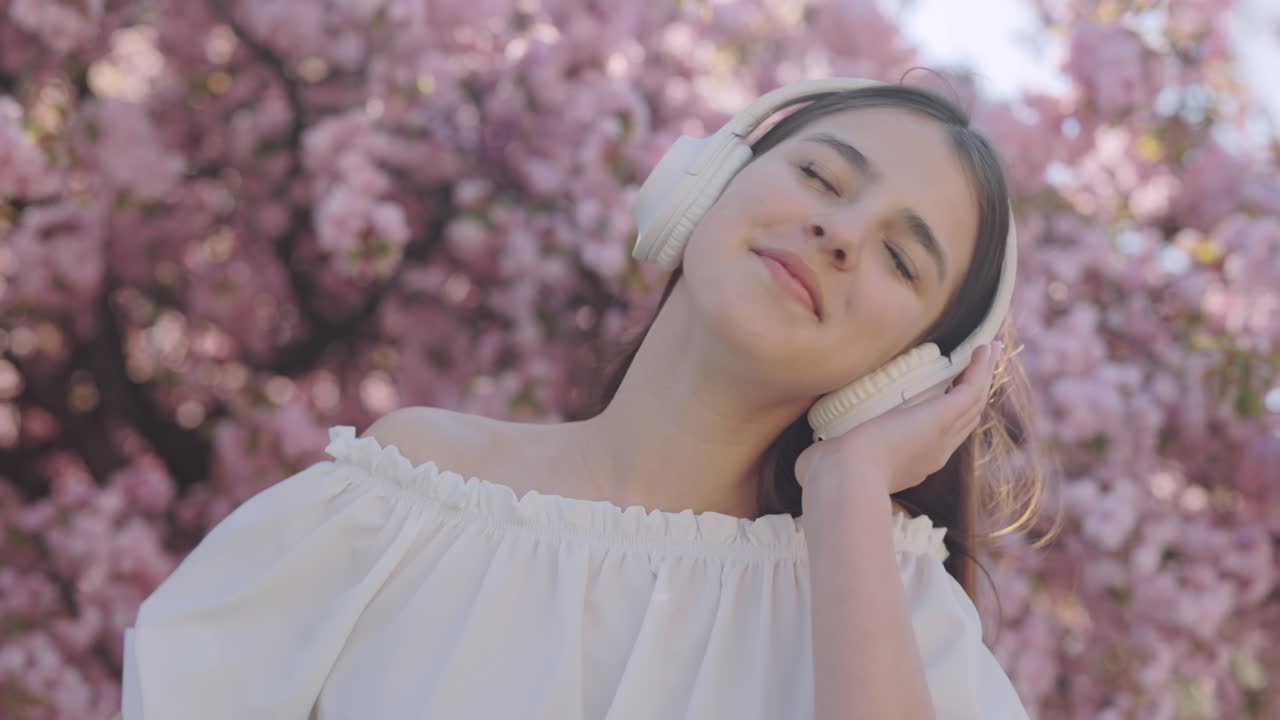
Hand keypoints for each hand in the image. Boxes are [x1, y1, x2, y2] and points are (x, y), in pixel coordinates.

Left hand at [796, 342, 1001, 503]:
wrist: (843, 479)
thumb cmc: (828, 476)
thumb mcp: (828, 465)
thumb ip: (823, 460)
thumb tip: (806, 463)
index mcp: (909, 464)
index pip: (936, 438)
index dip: (945, 417)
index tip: (944, 398)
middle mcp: (932, 452)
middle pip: (963, 420)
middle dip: (972, 394)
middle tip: (979, 368)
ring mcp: (941, 435)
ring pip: (973, 403)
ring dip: (983, 376)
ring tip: (988, 352)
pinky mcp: (941, 417)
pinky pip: (971, 389)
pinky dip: (981, 369)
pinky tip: (984, 348)